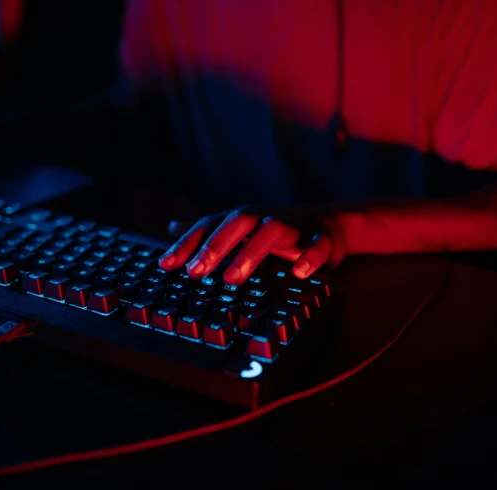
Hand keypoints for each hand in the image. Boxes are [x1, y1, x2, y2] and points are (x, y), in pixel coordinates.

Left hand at [158, 205, 347, 283]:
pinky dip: (309, 256)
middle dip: (215, 245)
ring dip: (251, 252)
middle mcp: (265, 218)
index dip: (188, 244)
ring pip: (272, 231)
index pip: (211, 225)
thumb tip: (171, 228)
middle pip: (238, 222)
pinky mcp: (322, 237)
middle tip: (195, 271)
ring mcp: (294, 226)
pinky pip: (318, 244)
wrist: (330, 224)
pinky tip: (298, 272)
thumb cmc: (277, 231)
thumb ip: (208, 232)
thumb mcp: (241, 230)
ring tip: (232, 278)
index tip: (166, 265)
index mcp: (244, 219)